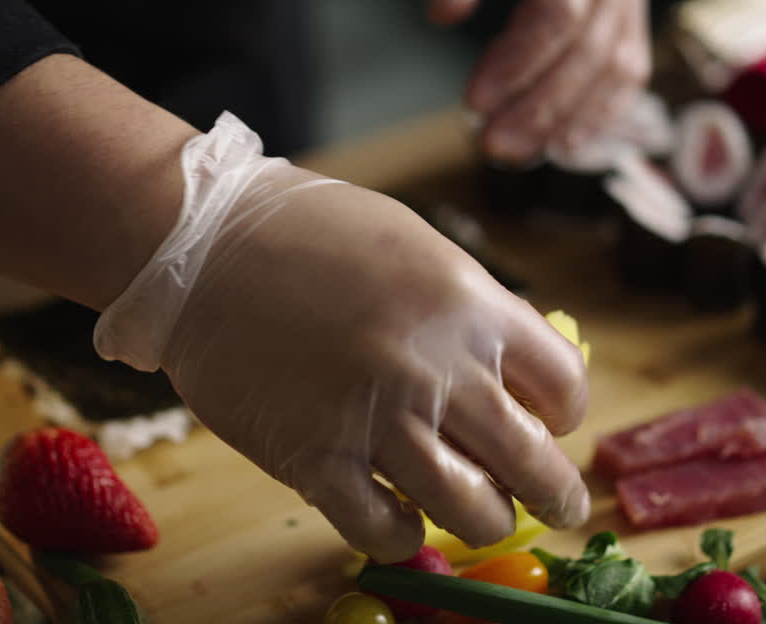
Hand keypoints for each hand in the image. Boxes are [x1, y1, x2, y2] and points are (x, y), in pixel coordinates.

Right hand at [95, 114, 590, 562]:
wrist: (202, 241)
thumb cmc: (308, 231)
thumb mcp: (415, 246)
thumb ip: (468, 308)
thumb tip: (507, 365)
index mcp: (471, 305)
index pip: (563, 384)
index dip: (564, 414)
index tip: (550, 423)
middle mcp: (438, 369)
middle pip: (531, 462)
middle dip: (554, 495)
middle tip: (558, 507)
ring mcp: (377, 420)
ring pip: (469, 510)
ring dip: (484, 521)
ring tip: (480, 517)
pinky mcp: (315, 461)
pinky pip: (382, 529)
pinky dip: (401, 534)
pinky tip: (399, 517)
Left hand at [424, 0, 651, 163]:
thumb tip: (445, 14)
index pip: (562, 6)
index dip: (521, 61)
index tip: (474, 103)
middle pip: (593, 44)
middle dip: (542, 105)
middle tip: (491, 147)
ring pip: (618, 62)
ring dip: (569, 118)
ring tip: (516, 152)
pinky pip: (625, 63)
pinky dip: (597, 109)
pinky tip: (560, 143)